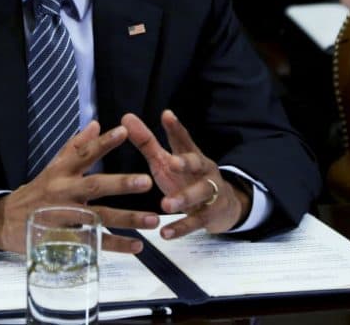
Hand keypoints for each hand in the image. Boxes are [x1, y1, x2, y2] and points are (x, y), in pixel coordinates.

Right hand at [0, 121, 159, 253]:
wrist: (6, 221)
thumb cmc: (36, 191)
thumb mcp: (52, 167)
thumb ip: (75, 147)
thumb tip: (95, 124)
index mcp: (61, 171)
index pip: (83, 153)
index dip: (103, 143)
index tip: (124, 132)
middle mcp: (63, 192)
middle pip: (94, 186)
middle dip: (121, 184)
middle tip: (147, 181)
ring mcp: (64, 217)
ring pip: (99, 217)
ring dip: (127, 218)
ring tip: (154, 219)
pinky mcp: (65, 239)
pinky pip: (94, 242)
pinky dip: (116, 245)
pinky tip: (138, 245)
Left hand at [122, 110, 250, 239]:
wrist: (223, 206)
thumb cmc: (187, 179)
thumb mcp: (166, 161)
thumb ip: (147, 142)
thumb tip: (126, 117)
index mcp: (192, 155)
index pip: (184, 139)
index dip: (176, 128)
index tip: (167, 116)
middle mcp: (204, 171)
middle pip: (198, 164)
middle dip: (186, 163)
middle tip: (172, 163)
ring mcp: (210, 193)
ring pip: (200, 194)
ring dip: (184, 199)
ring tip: (166, 205)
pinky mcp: (209, 216)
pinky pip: (196, 222)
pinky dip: (181, 228)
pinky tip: (165, 233)